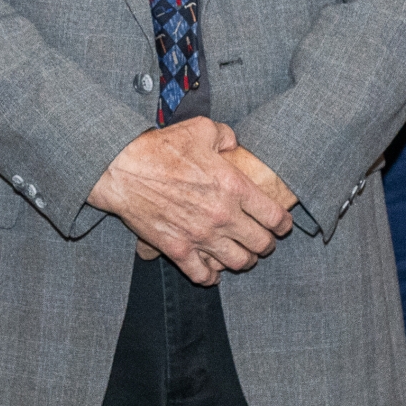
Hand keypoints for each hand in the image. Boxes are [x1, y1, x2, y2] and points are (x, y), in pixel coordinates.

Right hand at [92, 120, 290, 285]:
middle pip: (261, 244)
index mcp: (234, 186)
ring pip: (238, 263)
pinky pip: (203, 275)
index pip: (274, 217)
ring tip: (239, 255)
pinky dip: (211, 276)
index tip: (281, 225)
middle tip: (261, 240)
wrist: (122, 169)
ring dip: (243, 260)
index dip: (283, 224)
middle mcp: (223, 215)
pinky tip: (212, 270)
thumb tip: (233, 145)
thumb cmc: (161, 148)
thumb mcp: (200, 129)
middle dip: (265, 244)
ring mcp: (200, 236)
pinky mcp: (177, 249)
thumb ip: (226, 136)